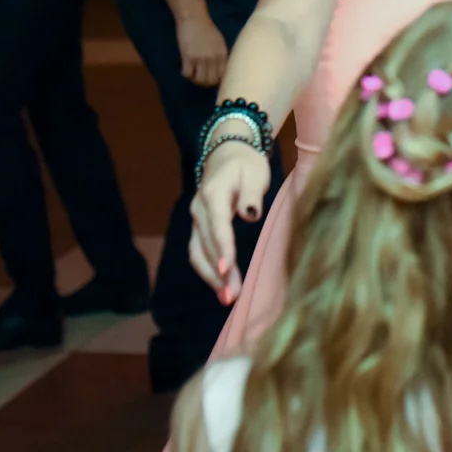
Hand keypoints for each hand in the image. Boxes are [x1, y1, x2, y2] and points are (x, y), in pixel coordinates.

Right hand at [177, 14, 229, 85]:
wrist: (194, 18)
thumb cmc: (207, 29)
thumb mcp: (219, 42)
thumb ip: (221, 56)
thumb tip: (220, 70)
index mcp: (222, 54)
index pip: (222, 76)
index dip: (216, 81)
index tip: (211, 80)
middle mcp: (213, 58)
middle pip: (210, 80)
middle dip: (205, 83)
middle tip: (200, 79)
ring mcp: (200, 58)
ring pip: (199, 80)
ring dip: (195, 80)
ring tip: (193, 75)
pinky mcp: (187, 56)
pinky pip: (186, 74)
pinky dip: (185, 74)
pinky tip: (185, 69)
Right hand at [189, 139, 269, 302]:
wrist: (228, 153)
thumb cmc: (246, 164)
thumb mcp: (255, 171)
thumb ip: (252, 193)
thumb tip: (250, 214)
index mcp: (214, 193)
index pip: (217, 224)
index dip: (221, 248)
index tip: (227, 269)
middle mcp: (199, 208)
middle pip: (206, 244)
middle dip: (218, 272)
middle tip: (233, 295)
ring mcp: (196, 219)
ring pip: (198, 252)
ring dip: (211, 277)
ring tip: (227, 298)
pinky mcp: (198, 227)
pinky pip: (199, 252)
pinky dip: (208, 271)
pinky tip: (221, 287)